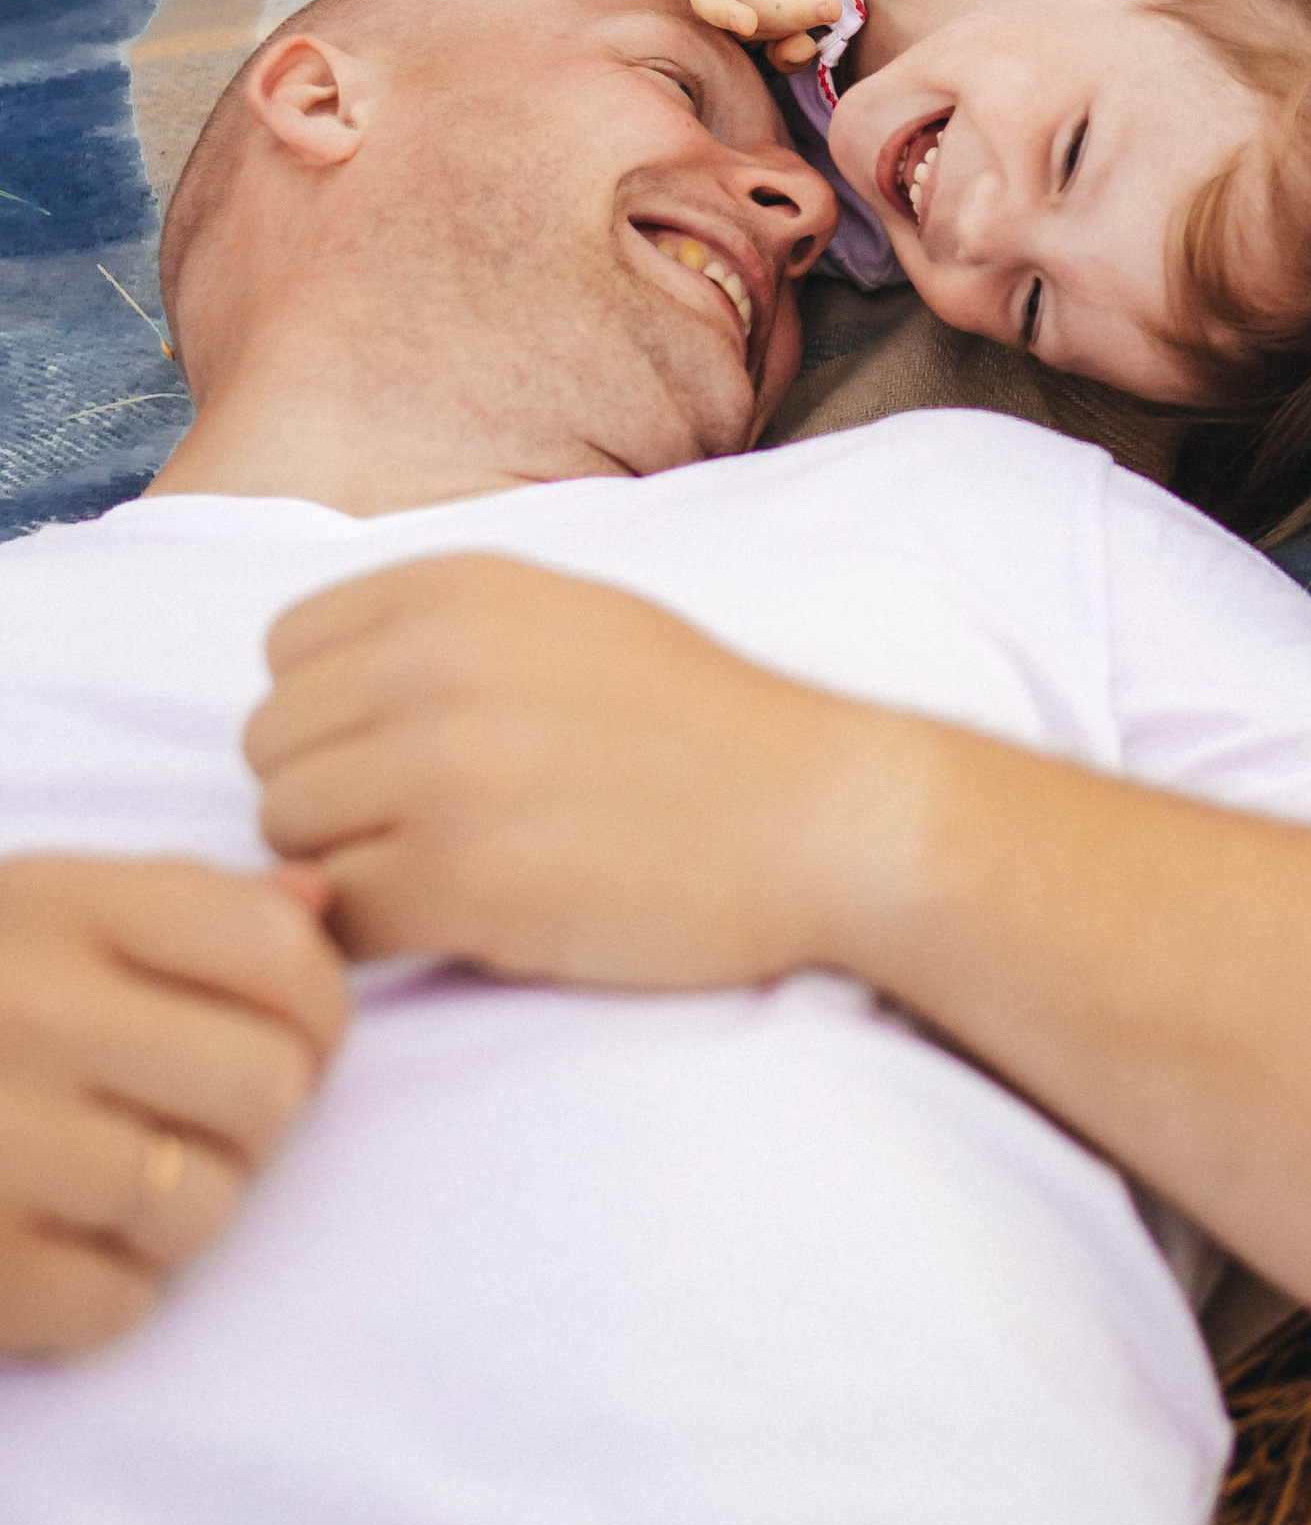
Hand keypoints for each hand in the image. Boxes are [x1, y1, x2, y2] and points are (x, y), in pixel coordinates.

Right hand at [0, 853, 348, 1358]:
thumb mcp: (42, 910)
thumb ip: (183, 903)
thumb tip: (314, 908)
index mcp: (63, 905)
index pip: (280, 957)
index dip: (316, 1010)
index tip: (285, 1034)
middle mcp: (32, 1012)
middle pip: (267, 1087)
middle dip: (256, 1120)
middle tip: (193, 1120)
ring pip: (206, 1205)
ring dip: (182, 1211)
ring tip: (115, 1181)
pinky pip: (121, 1303)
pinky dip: (106, 1292)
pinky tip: (52, 1241)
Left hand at [248, 556, 873, 988]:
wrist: (823, 816)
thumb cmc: (702, 728)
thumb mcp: (572, 616)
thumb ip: (442, 630)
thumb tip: (313, 684)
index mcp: (459, 586)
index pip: (286, 650)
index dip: (332, 712)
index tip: (405, 751)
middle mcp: (433, 663)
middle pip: (273, 749)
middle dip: (330, 797)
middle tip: (429, 829)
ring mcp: (441, 774)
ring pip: (286, 838)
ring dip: (348, 870)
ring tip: (451, 875)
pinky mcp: (459, 883)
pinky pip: (336, 920)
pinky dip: (379, 937)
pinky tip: (463, 922)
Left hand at [667, 0, 839, 68]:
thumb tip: (834, 10)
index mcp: (760, 14)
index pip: (778, 43)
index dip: (793, 54)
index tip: (817, 42)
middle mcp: (731, 2)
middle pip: (756, 23)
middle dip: (792, 19)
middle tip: (831, 8)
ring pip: (709, 5)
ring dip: (726, 16)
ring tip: (747, 22)